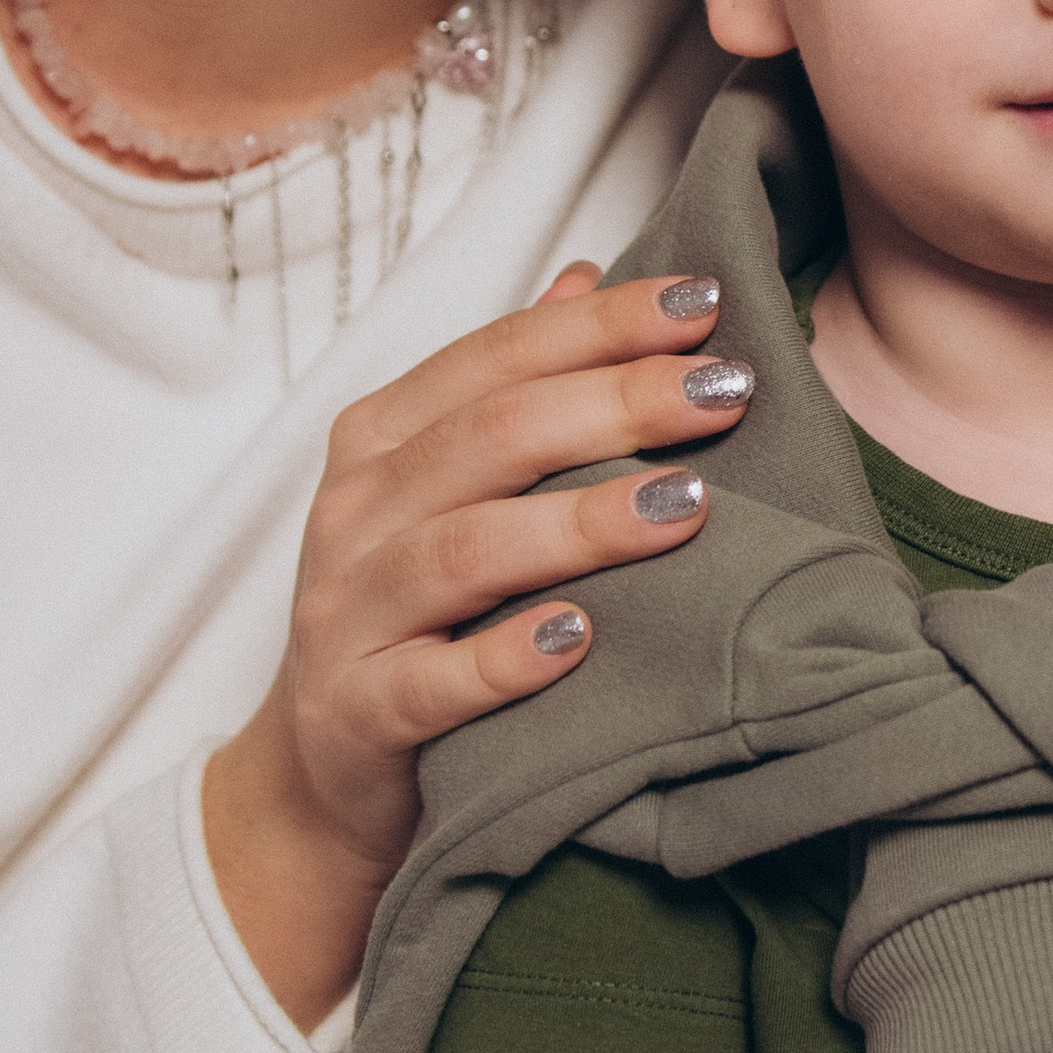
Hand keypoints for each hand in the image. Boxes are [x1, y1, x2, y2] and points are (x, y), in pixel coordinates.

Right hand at [204, 259, 751, 1023]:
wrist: (327, 778)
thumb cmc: (417, 615)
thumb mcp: (454, 490)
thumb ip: (511, 384)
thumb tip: (589, 275)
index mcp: (382, 440)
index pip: (496, 356)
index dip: (600, 325)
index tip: (706, 305)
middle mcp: (356, 513)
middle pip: (490, 437)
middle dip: (615, 404)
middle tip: (724, 394)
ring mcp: (346, 615)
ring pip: (465, 551)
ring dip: (580, 525)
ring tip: (684, 506)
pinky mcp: (356, 715)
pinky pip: (432, 683)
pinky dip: (506, 659)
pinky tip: (581, 640)